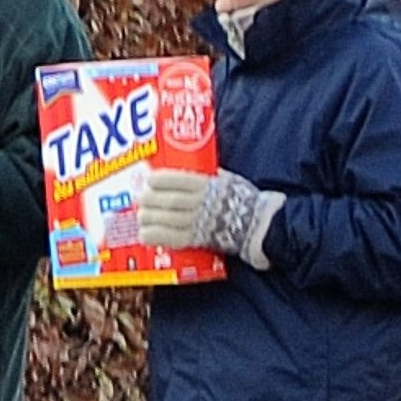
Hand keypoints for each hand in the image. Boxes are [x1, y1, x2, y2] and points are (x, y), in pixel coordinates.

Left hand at [142, 166, 283, 263]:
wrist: (259, 224)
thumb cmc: (242, 199)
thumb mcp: (227, 178)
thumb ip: (208, 173)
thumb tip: (191, 160)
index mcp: (208, 185)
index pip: (179, 179)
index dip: (160, 180)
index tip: (149, 179)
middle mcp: (202, 203)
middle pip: (168, 200)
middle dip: (149, 199)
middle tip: (141, 199)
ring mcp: (199, 223)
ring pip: (167, 219)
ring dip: (148, 217)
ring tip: (141, 216)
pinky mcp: (198, 240)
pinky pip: (172, 239)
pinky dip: (155, 236)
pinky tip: (144, 234)